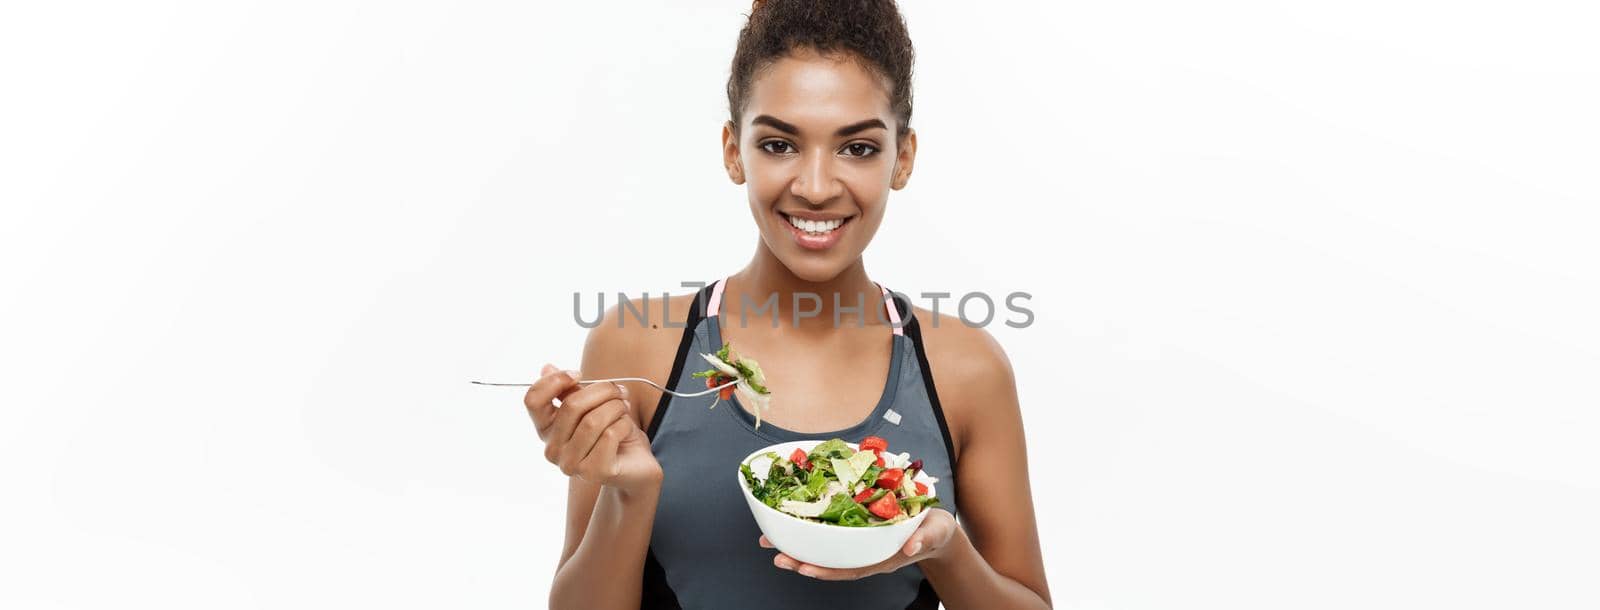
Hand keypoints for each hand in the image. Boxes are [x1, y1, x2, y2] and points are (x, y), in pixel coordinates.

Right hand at [524, 364, 662, 493]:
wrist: (637, 464)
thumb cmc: (612, 432)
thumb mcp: (591, 406)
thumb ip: (569, 391)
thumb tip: (546, 367)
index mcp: (546, 430)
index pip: (533, 400)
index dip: (554, 380)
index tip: (578, 374)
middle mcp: (552, 450)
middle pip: (571, 405)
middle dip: (603, 391)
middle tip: (620, 392)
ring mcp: (571, 465)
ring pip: (593, 421)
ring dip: (616, 407)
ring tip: (625, 409)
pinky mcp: (594, 472)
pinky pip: (610, 435)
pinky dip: (624, 424)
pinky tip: (627, 429)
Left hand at [761, 508, 958, 579]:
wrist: (935, 527)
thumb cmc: (934, 530)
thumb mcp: (934, 532)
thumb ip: (923, 539)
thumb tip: (911, 547)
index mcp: (880, 558)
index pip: (849, 569)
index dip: (826, 570)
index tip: (804, 568)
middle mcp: (864, 554)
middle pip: (829, 562)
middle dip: (801, 561)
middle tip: (775, 554)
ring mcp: (858, 544)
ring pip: (824, 550)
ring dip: (797, 548)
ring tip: (771, 543)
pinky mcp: (855, 530)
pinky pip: (829, 534)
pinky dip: (808, 531)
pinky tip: (790, 524)